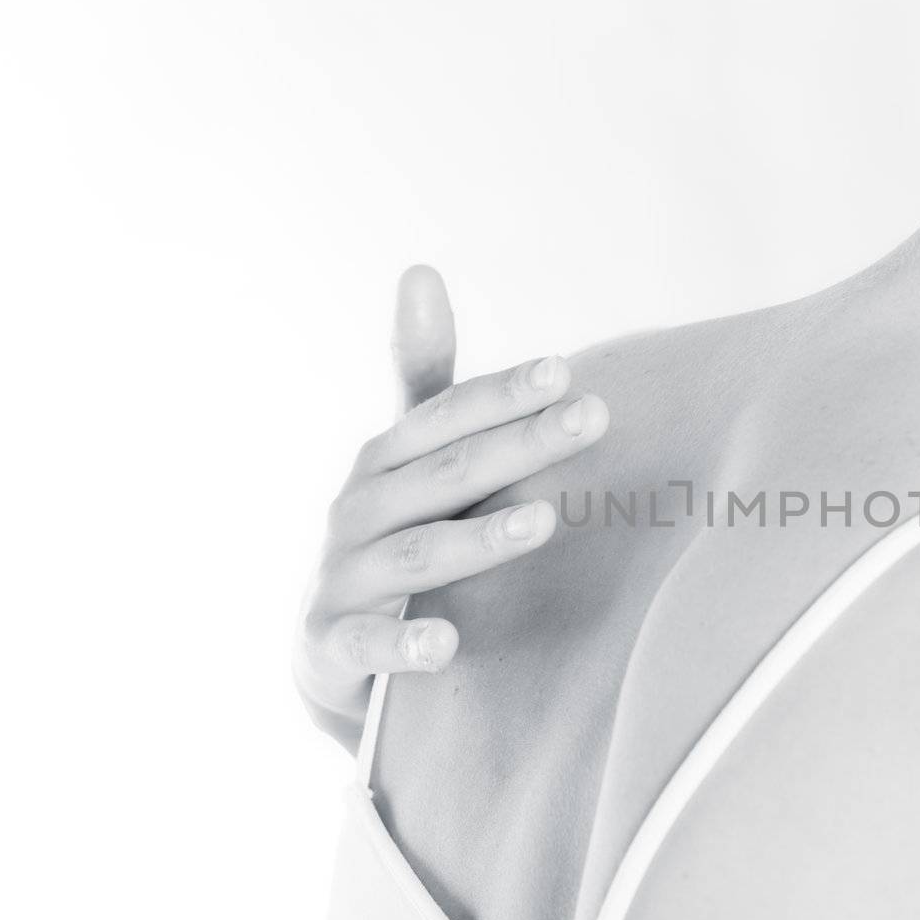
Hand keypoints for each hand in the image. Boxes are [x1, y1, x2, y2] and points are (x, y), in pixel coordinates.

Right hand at [293, 265, 608, 748]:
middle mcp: (358, 510)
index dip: (501, 394)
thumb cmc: (390, 534)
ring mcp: (343, 578)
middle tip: (591, 420)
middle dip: (520, 446)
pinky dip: (404, 645)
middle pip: (445, 475)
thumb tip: (419, 268)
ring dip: (479, 538)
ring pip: (417, 554)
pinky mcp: (333, 645)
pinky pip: (369, 646)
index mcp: (383, 462)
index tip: (565, 372)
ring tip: (545, 520)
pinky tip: (446, 643)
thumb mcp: (407, 459)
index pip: (446, 417)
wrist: (328, 651)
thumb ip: (426, 377)